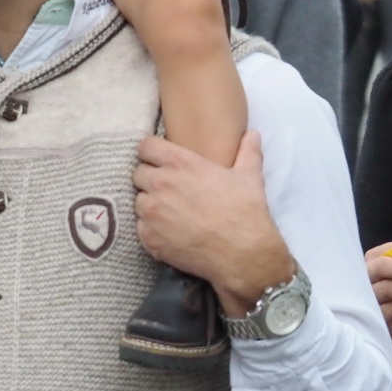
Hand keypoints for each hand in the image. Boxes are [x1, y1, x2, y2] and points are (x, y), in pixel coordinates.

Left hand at [131, 132, 295, 316]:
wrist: (243, 255)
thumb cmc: (245, 212)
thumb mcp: (249, 176)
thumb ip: (247, 151)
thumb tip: (253, 135)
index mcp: (181, 163)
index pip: (146, 147)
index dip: (152, 152)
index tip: (159, 159)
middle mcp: (161, 184)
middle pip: (138, 173)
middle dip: (150, 178)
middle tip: (168, 189)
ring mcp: (152, 212)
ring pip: (138, 201)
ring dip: (150, 204)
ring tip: (169, 213)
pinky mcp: (149, 238)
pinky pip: (141, 227)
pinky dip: (151, 229)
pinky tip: (170, 232)